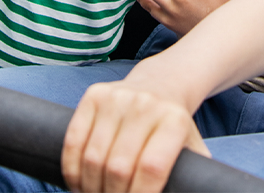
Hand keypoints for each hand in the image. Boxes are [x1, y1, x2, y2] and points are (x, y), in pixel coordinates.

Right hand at [61, 80, 209, 192]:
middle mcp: (146, 105)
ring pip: (93, 158)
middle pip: (118, 167)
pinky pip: (73, 141)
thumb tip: (186, 192)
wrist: (161, 82)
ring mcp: (117, 98)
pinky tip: (79, 183)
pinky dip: (72, 170)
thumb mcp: (191, 146)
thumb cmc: (174, 126)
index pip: (151, 168)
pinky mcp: (94, 95)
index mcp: (174, 121)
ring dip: (90, 187)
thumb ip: (191, 173)